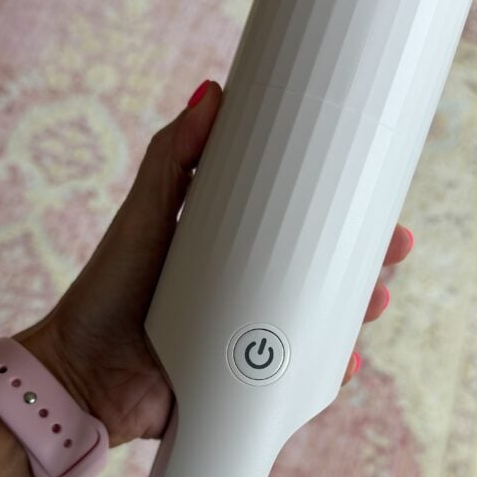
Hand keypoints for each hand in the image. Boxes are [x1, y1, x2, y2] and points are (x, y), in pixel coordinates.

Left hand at [14, 80, 413, 448]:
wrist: (81, 377)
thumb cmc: (106, 293)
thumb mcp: (143, 215)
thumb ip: (173, 158)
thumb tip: (212, 92)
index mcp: (230, 251)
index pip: (296, 225)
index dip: (339, 212)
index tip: (377, 194)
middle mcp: (247, 294)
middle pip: (320, 274)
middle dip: (364, 261)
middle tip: (395, 246)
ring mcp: (250, 341)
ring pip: (318, 324)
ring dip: (355, 313)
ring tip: (377, 299)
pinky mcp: (246, 384)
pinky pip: (296, 379)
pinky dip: (325, 372)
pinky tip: (347, 361)